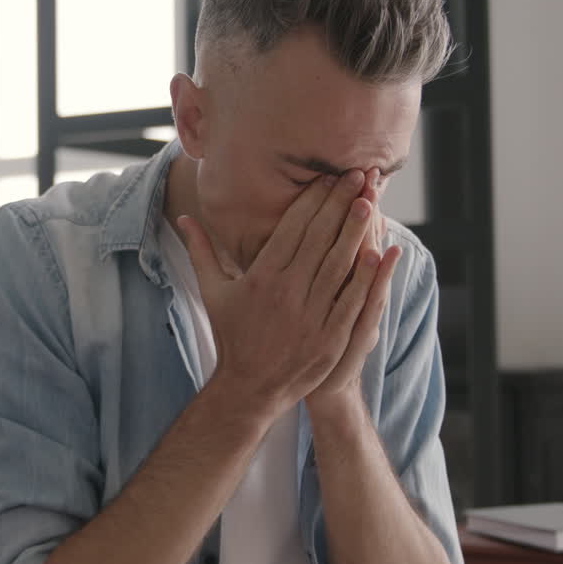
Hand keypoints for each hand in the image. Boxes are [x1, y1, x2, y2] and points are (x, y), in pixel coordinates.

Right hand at [178, 170, 401, 422]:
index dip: (313, 200)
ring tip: (370, 200)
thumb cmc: (231, 335)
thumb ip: (200, 251)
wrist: (249, 387)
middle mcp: (286, 292)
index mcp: (260, 277)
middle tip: (357, 176)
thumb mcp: (212, 291)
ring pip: (338, 263)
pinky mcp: (330, 337)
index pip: (293, 228)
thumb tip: (183, 217)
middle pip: (318, 239)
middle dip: (339, 204)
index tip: (329, 178)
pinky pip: (351, 299)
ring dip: (356, 230)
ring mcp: (310, 315)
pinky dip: (366, 276)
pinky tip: (379, 251)